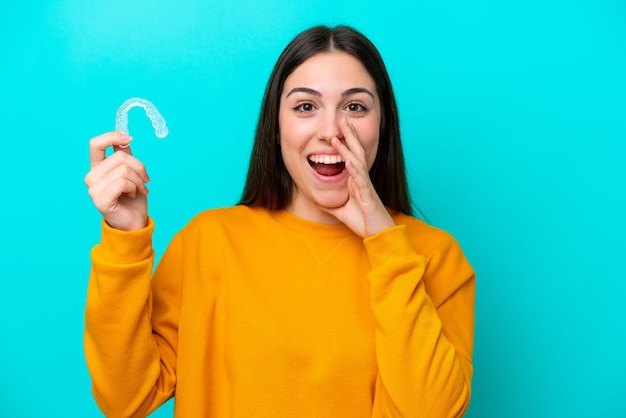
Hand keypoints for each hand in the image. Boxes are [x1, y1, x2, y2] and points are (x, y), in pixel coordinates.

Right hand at [84, 132, 149, 230]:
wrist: (135, 221)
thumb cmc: (133, 198)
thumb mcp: (132, 173)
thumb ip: (125, 156)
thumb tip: (124, 136)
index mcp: (97, 168)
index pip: (95, 144)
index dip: (112, 136)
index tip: (128, 138)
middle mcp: (92, 177)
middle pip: (120, 157)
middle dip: (139, 167)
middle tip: (145, 180)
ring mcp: (94, 189)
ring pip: (123, 170)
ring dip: (139, 180)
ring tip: (140, 189)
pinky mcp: (100, 200)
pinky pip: (122, 183)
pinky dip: (134, 188)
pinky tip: (133, 195)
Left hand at [317, 118, 394, 237]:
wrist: (379, 235)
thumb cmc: (364, 222)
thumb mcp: (340, 212)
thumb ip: (329, 205)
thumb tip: (315, 201)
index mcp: (356, 181)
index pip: (351, 157)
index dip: (345, 143)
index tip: (337, 130)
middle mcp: (362, 180)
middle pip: (356, 153)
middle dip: (350, 136)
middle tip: (344, 119)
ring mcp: (365, 186)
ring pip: (357, 162)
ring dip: (348, 148)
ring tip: (340, 135)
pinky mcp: (368, 196)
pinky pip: (361, 181)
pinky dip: (355, 170)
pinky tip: (348, 161)